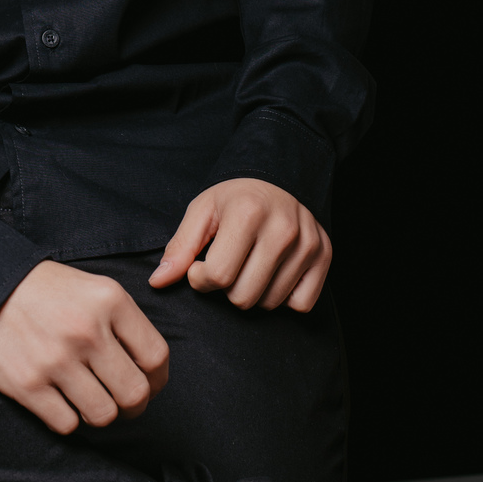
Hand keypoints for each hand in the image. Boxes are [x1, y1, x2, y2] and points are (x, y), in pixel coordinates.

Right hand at [0, 259, 168, 434]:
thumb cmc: (49, 290)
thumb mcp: (94, 288)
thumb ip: (126, 323)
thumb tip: (151, 371)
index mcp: (109, 300)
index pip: (156, 357)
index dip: (157, 380)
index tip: (149, 384)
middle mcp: (86, 330)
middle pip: (135, 394)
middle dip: (133, 405)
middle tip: (121, 401)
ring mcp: (56, 359)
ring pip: (103, 415)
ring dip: (99, 412)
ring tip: (88, 398)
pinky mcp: (28, 384)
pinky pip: (67, 424)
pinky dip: (67, 417)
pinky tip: (60, 398)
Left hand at [149, 179, 331, 312]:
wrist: (279, 176)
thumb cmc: (234, 198)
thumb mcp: (202, 211)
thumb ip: (180, 247)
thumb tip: (157, 282)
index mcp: (247, 213)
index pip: (218, 276)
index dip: (200, 278)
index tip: (201, 265)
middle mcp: (283, 228)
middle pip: (243, 297)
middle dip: (227, 288)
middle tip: (227, 265)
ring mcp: (307, 243)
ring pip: (270, 304)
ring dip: (253, 293)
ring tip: (249, 266)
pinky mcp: (324, 255)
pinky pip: (301, 305)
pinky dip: (284, 298)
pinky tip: (273, 274)